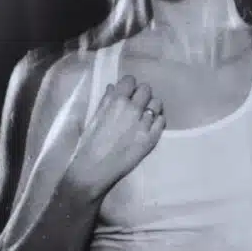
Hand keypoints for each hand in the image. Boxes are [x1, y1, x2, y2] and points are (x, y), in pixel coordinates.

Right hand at [67, 75, 164, 199]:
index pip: (130, 80)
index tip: (127, 93)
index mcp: (116, 101)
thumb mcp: (95, 117)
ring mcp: (144, 123)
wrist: (93, 170)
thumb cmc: (89, 143)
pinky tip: (149, 127)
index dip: (129, 86)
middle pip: (146, 89)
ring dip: (151, 107)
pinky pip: (162, 121)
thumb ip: (106, 100)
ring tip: (144, 117)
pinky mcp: (151, 138)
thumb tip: (113, 87)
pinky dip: (157, 121)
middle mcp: (132, 108)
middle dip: (141, 95)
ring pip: (157, 104)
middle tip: (136, 106)